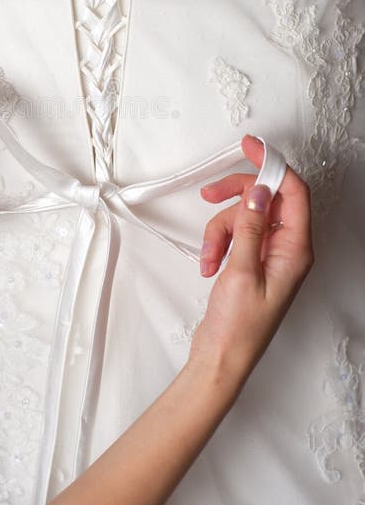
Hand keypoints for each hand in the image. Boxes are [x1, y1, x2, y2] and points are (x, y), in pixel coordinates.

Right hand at [188, 135, 312, 385]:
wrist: (222, 358)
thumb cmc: (239, 326)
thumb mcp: (242, 270)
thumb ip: (250, 226)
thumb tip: (260, 191)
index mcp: (296, 249)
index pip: (293, 192)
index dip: (273, 165)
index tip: (250, 147)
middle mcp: (288, 248)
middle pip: (266, 199)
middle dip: (234, 197)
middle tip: (208, 194)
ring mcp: (270, 254)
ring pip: (244, 216)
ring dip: (219, 229)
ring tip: (209, 257)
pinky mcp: (252, 261)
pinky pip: (236, 234)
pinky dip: (218, 243)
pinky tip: (209, 264)